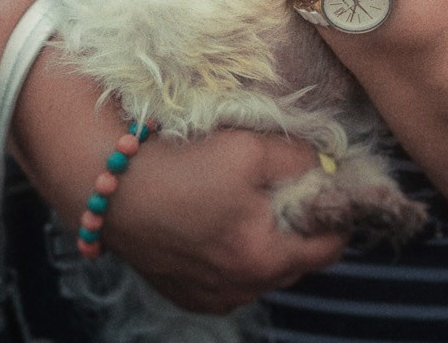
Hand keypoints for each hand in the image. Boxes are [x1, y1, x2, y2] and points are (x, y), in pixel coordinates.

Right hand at [104, 128, 346, 312]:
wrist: (112, 188)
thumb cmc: (184, 165)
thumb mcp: (252, 148)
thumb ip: (301, 161)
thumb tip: (328, 170)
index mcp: (263, 259)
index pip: (330, 248)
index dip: (336, 215)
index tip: (328, 188)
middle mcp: (242, 290)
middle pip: (297, 263)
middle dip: (299, 229)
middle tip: (282, 191)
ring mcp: (213, 298)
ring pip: (264, 274)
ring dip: (266, 245)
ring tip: (242, 206)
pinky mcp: (188, 297)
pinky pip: (232, 281)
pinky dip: (234, 258)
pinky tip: (215, 226)